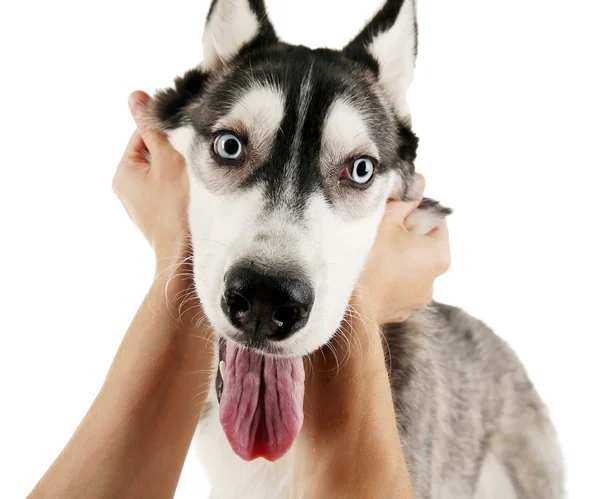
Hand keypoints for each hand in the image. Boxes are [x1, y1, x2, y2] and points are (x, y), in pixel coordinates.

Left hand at [112, 91, 189, 271]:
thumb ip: (153, 127)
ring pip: (167, 174)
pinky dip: (184, 189)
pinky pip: (172, 192)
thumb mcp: (167, 158)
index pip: (143, 135)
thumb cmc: (178, 208)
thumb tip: (137, 97)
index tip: (187, 136)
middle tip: (196, 158)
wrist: (187, 255)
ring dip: (183, 171)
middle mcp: (129, 190)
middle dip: (176, 153)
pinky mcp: (161, 217)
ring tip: (198, 178)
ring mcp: (145, 206)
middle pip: (156, 155)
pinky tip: (197, 195)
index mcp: (124, 173)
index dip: (167, 132)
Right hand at [353, 174, 449, 324]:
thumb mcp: (386, 219)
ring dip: (395, 258)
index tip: (396, 211)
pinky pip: (396, 286)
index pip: (436, 222)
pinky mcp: (400, 310)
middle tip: (380, 230)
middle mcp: (434, 279)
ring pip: (409, 267)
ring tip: (372, 253)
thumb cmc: (369, 260)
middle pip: (423, 246)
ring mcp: (417, 298)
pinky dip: (386, 278)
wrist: (349, 307)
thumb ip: (406, 200)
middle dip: (404, 236)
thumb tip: (420, 183)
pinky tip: (369, 272)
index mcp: (439, 254)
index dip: (416, 212)